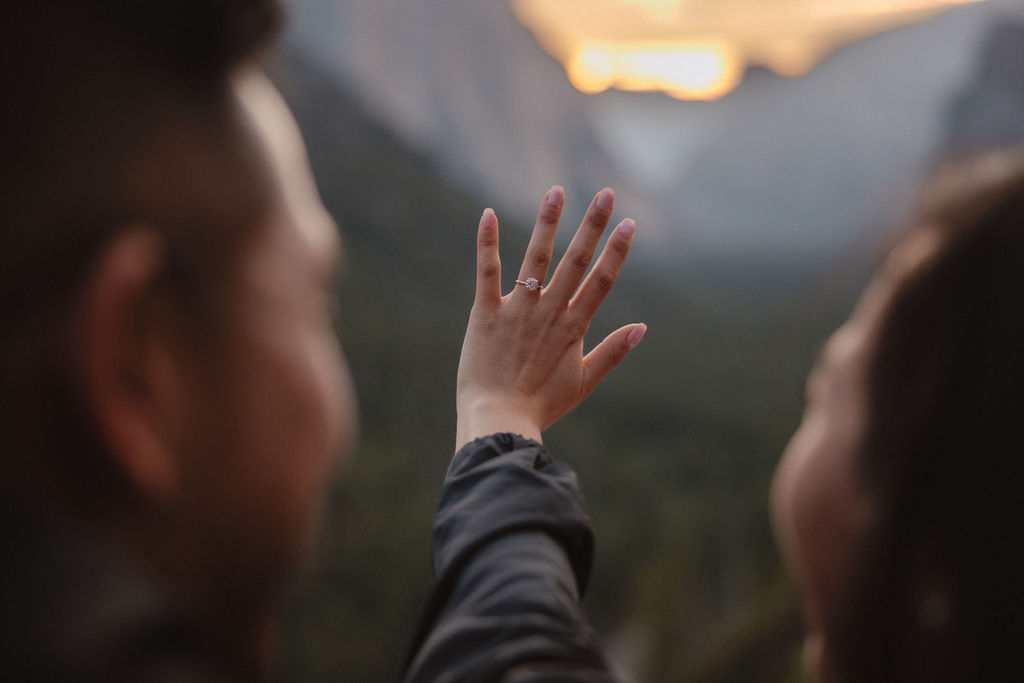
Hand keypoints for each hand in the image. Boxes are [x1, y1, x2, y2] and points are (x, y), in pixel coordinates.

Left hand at [455, 186, 646, 448]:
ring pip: (536, 257)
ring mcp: (518, 310)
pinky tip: (486, 213)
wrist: (500, 420)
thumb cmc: (541, 405)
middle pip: (576, 261)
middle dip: (593, 225)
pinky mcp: (486, 313)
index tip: (630, 223)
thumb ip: (613, 352)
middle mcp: (550, 312)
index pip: (602, 281)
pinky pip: (487, 272)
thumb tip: (643, 328)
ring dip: (547, 222)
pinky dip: (487, 243)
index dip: (617, 251)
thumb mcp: (584, 382)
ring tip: (556, 191)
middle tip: (606, 193)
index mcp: (574, 327)